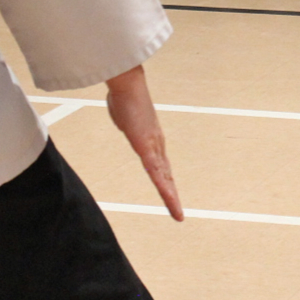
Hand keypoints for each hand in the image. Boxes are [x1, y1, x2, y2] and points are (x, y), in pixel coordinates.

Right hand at [105, 65, 182, 220]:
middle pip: (165, 175)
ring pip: (164, 178)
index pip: (160, 164)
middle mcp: (156, 144)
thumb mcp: (123, 112)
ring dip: (171, 197)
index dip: (165, 179)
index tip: (169, 191)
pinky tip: (169, 200)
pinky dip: (163, 188)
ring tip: (177, 214)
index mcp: (151, 138)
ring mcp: (153, 147)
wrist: (128, 84)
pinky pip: (156, 173)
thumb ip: (125, 118)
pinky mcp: (147, 147)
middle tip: (177, 212)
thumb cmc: (124, 94)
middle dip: (171, 194)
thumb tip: (121, 110)